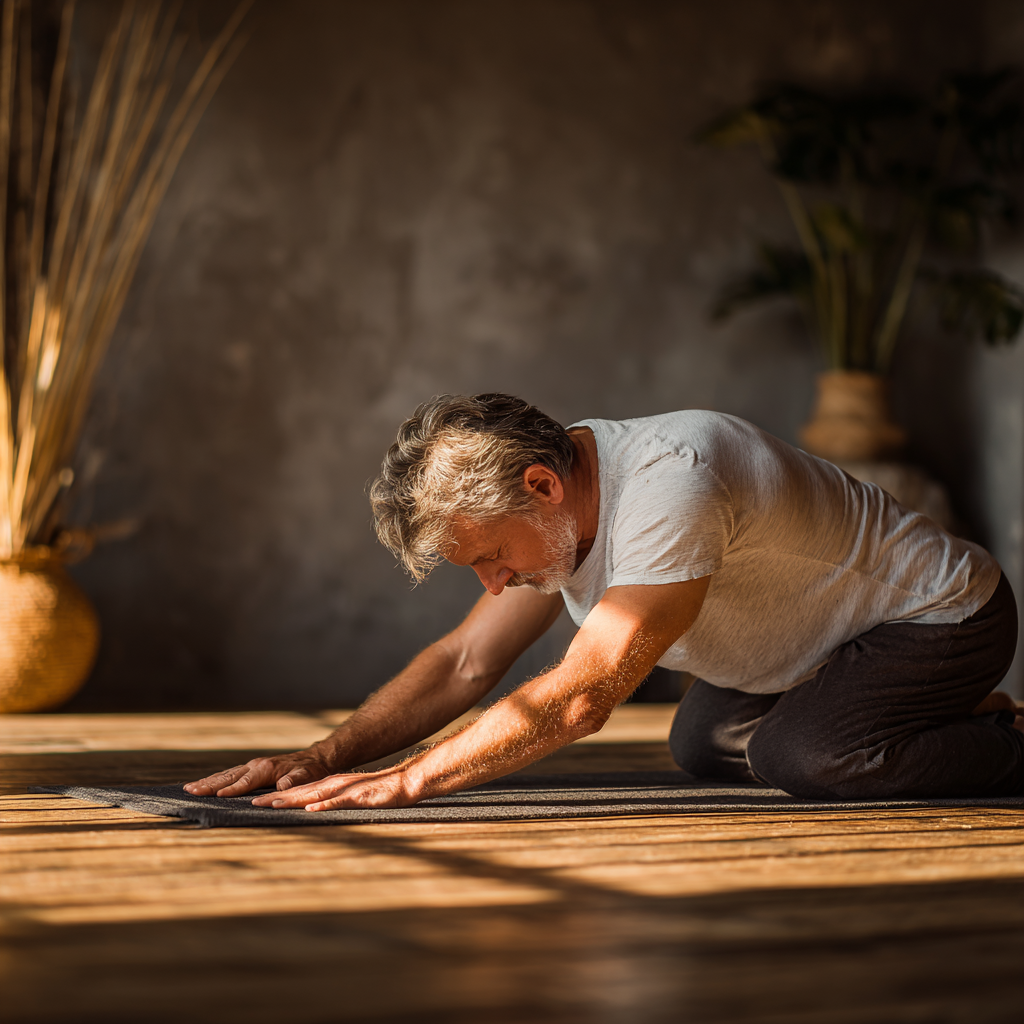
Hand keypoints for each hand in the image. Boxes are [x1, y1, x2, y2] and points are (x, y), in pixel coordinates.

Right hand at [183, 747, 332, 797]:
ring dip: (208, 781)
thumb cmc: (310, 770)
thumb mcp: (306, 776)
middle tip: (191, 790)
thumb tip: (281, 787)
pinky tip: (205, 784)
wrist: (314, 759)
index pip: (246, 781)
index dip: (232, 789)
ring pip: (227, 774)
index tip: (217, 795)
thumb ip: (293, 782)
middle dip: (210, 784)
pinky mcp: (251, 770)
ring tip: (190, 788)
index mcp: (266, 769)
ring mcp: (252, 767)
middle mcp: (256, 766)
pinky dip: (216, 779)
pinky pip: (231, 774)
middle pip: (229, 776)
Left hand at [250, 766, 417, 811]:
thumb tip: (311, 810)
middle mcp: (333, 785)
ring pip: (314, 795)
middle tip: (253, 805)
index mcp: (330, 786)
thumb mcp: (349, 798)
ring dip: (293, 800)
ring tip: (273, 805)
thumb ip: (332, 802)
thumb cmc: (378, 793)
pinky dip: (324, 804)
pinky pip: (339, 801)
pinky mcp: (359, 796)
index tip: (255, 804)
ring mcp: (345, 790)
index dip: (277, 798)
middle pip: (300, 793)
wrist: (404, 783)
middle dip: (276, 799)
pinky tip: (311, 808)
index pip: (298, 792)